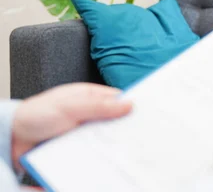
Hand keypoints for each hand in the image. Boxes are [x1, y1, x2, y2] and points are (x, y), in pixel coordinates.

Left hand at [11, 83, 131, 168]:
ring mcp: (85, 133)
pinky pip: (95, 154)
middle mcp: (91, 115)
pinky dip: (101, 159)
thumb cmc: (37, 113)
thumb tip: (128, 104)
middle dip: (127, 131)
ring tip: (127, 153)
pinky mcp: (78, 150)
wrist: (12, 138)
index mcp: (92, 97)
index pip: (120, 100)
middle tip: (141, 138)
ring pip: (107, 141)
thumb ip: (98, 105)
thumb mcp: (70, 106)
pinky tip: (108, 163)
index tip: (150, 116)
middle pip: (117, 123)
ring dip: (114, 147)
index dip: (135, 107)